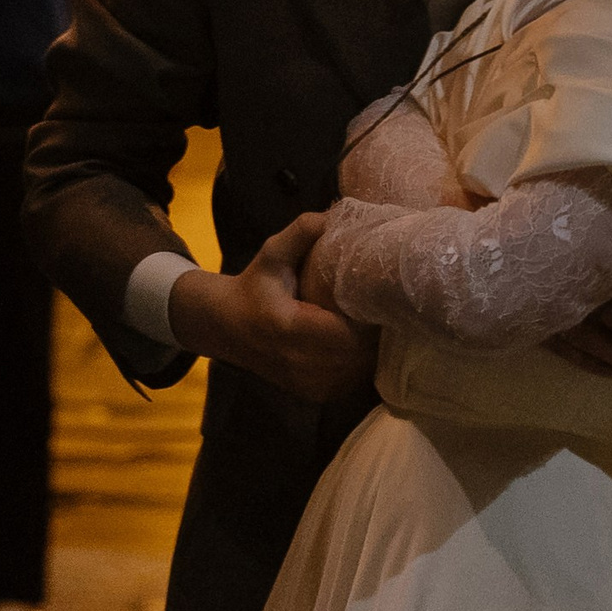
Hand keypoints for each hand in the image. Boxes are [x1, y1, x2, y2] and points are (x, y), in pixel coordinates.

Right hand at [168, 214, 378, 404]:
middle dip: (374, 332)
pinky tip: (360, 341)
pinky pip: (351, 382)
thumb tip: (333, 215)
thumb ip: (301, 232)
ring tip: (374, 321)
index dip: (366, 318)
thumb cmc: (254, 286)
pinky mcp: (314, 394)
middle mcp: (299, 363)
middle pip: (358, 355)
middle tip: (383, 305)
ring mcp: (307, 385)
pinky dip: (360, 363)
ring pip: (359, 372)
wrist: (228, 327)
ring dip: (370, 349)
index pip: (346, 333)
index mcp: (289, 329)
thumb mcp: (272, 254)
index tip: (374, 295)